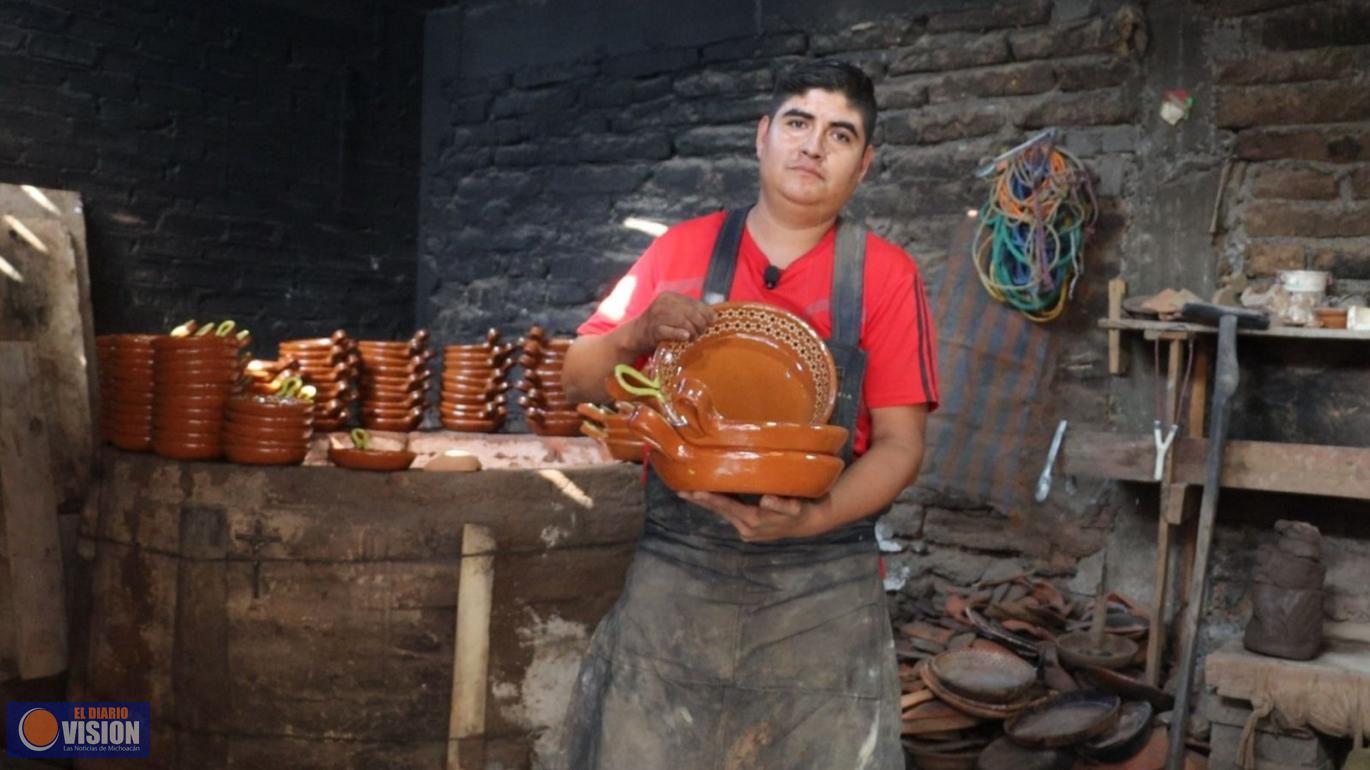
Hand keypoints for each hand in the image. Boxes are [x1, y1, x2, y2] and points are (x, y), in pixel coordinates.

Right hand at [628, 292, 715, 355]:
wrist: (636, 334)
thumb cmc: (660, 324)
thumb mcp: (673, 312)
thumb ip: (689, 311)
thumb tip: (714, 316)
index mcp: (669, 296)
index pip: (693, 302)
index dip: (706, 312)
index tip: (714, 320)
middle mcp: (663, 302)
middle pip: (690, 312)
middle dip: (700, 323)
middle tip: (703, 332)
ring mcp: (657, 315)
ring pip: (682, 321)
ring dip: (692, 330)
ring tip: (694, 337)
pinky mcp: (653, 329)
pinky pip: (670, 331)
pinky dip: (680, 334)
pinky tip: (686, 337)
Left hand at [679, 491, 830, 541]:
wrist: (808, 524)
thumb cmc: (802, 510)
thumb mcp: (795, 507)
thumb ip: (782, 504)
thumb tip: (765, 500)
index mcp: (754, 521)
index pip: (728, 507)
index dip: (710, 499)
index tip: (694, 492)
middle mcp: (746, 528)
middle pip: (720, 511)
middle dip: (701, 501)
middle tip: (680, 490)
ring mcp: (745, 530)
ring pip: (723, 513)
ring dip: (707, 504)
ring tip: (689, 492)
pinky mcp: (747, 529)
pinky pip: (729, 514)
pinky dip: (718, 505)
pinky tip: (708, 497)